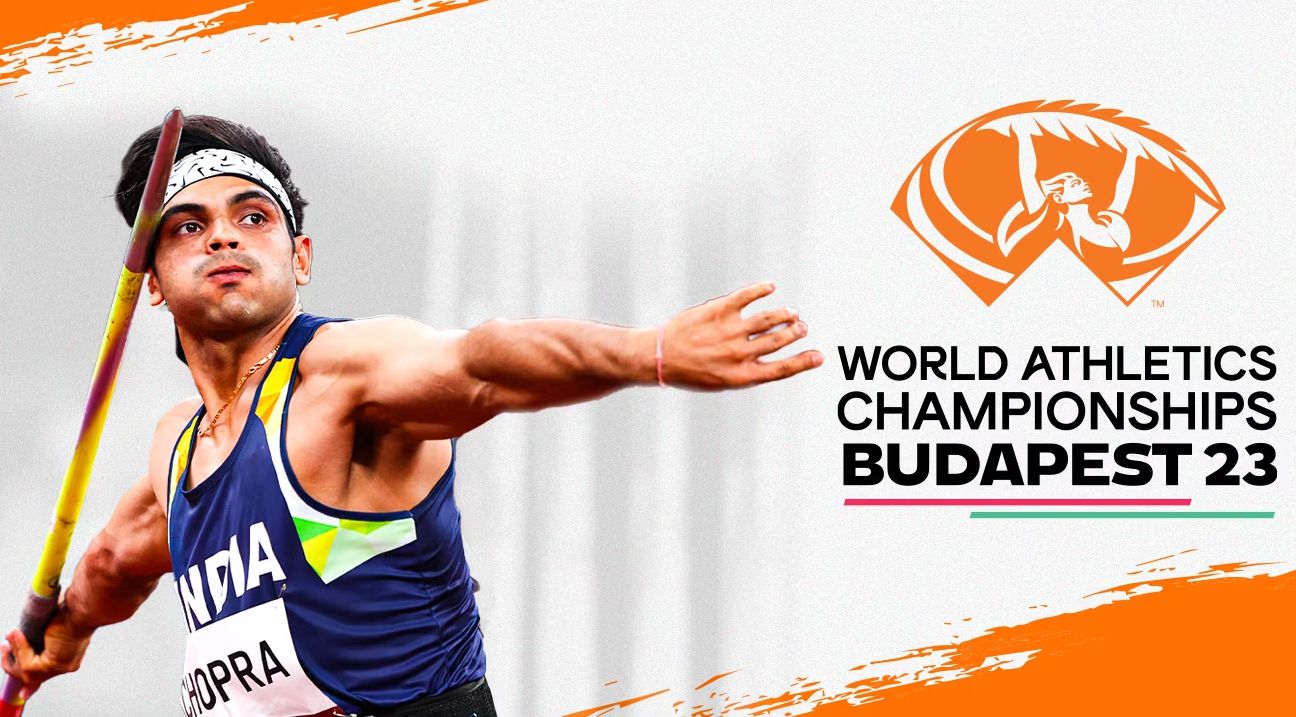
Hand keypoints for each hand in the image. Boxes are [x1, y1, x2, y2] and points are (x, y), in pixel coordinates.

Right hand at [1, 609, 93, 699]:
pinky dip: (19, 649)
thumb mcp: (53, 622)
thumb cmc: (72, 607)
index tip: (23, 693)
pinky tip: (16, 635)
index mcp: (68, 655)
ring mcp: (61, 666)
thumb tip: (18, 635)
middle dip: (12, 664)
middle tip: (4, 648)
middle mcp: (66, 663)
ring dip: (14, 652)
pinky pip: (28, 665)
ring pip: (26, 671)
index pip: (46, 675)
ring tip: (12, 635)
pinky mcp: (54, 664)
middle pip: (32, 676)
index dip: (31, 686)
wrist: (83, 606)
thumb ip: (39, 633)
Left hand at [659, 282, 822, 389]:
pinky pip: (746, 297)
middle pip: (778, 340)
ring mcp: (729, 331)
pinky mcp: (718, 311)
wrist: (659, 358)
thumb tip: (773, 356)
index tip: (819, 356)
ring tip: (792, 314)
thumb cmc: (691, 372)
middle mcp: (738, 354)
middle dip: (796, 332)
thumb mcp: (722, 382)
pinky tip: (770, 287)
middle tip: (802, 327)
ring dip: (784, 314)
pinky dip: (761, 290)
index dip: (804, 362)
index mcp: (741, 376)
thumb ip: (748, 370)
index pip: (781, 369)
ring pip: (768, 319)